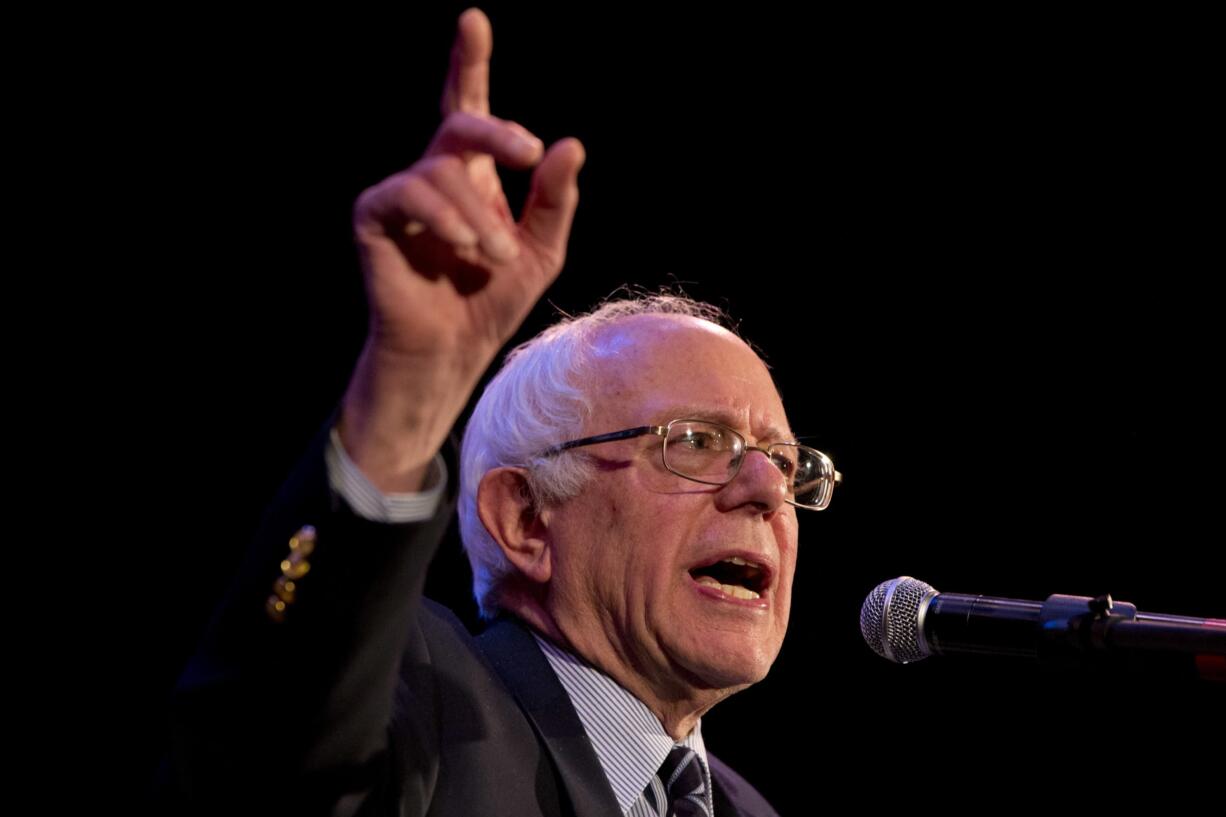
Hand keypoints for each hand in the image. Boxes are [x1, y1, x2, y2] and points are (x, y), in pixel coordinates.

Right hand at [340, 9, 584, 490]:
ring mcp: (401, 195)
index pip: (471, 108)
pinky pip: (407, 195)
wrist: (452, 352)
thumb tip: (568, 144)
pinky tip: (462, 247)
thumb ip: (554, 199)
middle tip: (526, 152)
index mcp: (474, 177)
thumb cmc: (491, 301)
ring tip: (495, 255)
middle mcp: (435, 176)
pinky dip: (442, 218)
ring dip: (479, 215)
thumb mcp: (541, 250)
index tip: (473, 19)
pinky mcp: (374, 217)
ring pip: (441, 170)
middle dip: (496, 130)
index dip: (470, 63)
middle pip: (461, 122)